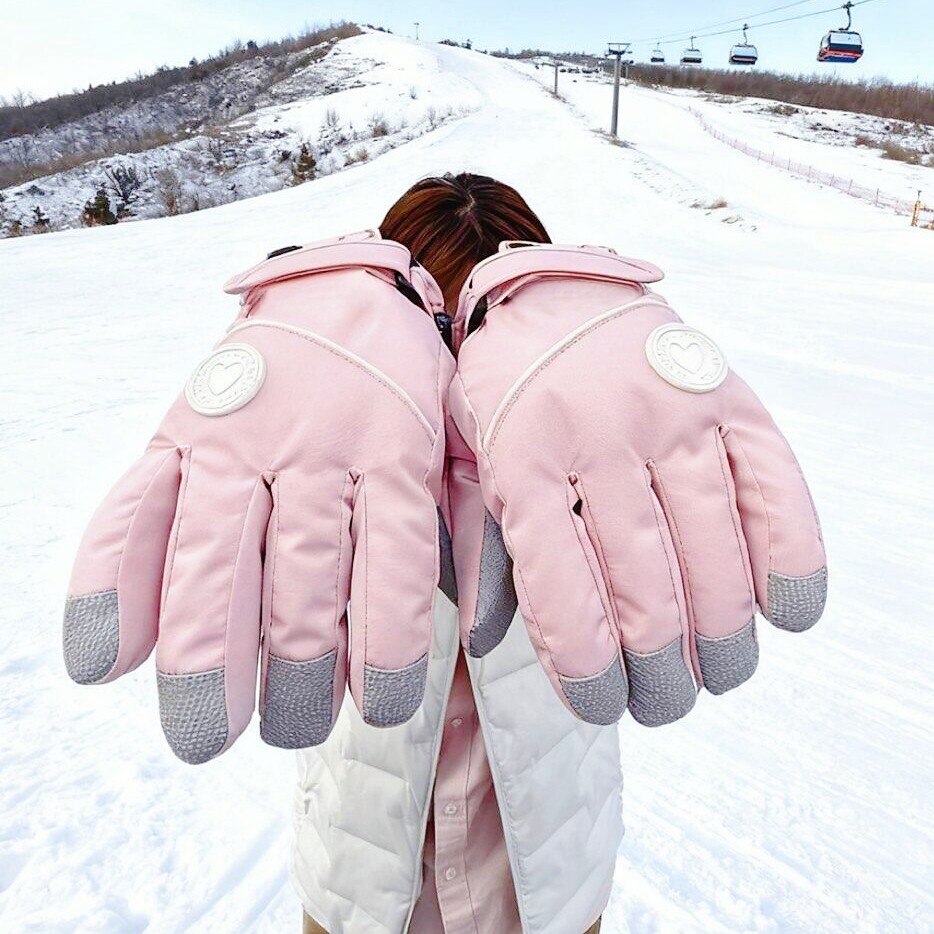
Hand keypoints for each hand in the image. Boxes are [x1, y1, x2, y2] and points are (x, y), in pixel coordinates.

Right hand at [63, 233, 452, 761]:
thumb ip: (478, 527)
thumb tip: (482, 633)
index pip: (391, 558)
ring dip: (204, 648)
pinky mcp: (180, 431)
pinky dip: (112, 582)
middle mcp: (312, 446)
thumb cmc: (411, 384)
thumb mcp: (467, 438)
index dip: (387, 641)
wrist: (340, 288)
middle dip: (294, 664)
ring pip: (214, 551)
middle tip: (290, 731)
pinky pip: (137, 507)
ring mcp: (237, 438)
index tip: (383, 708)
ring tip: (203, 732)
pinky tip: (105, 658)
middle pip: (300, 569)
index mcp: (393, 448)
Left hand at [450, 243, 825, 726]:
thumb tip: (491, 644)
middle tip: (664, 702)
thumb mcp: (467, 460)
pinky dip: (791, 559)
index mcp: (524, 458)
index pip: (564, 590)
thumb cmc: (503, 389)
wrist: (551, 291)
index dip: (590, 668)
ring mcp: (671, 413)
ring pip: (715, 552)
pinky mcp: (725, 395)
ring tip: (719, 674)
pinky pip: (774, 488)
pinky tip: (787, 612)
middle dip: (662, 670)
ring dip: (725, 636)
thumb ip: (479, 546)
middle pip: (648, 587)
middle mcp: (602, 436)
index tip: (604, 706)